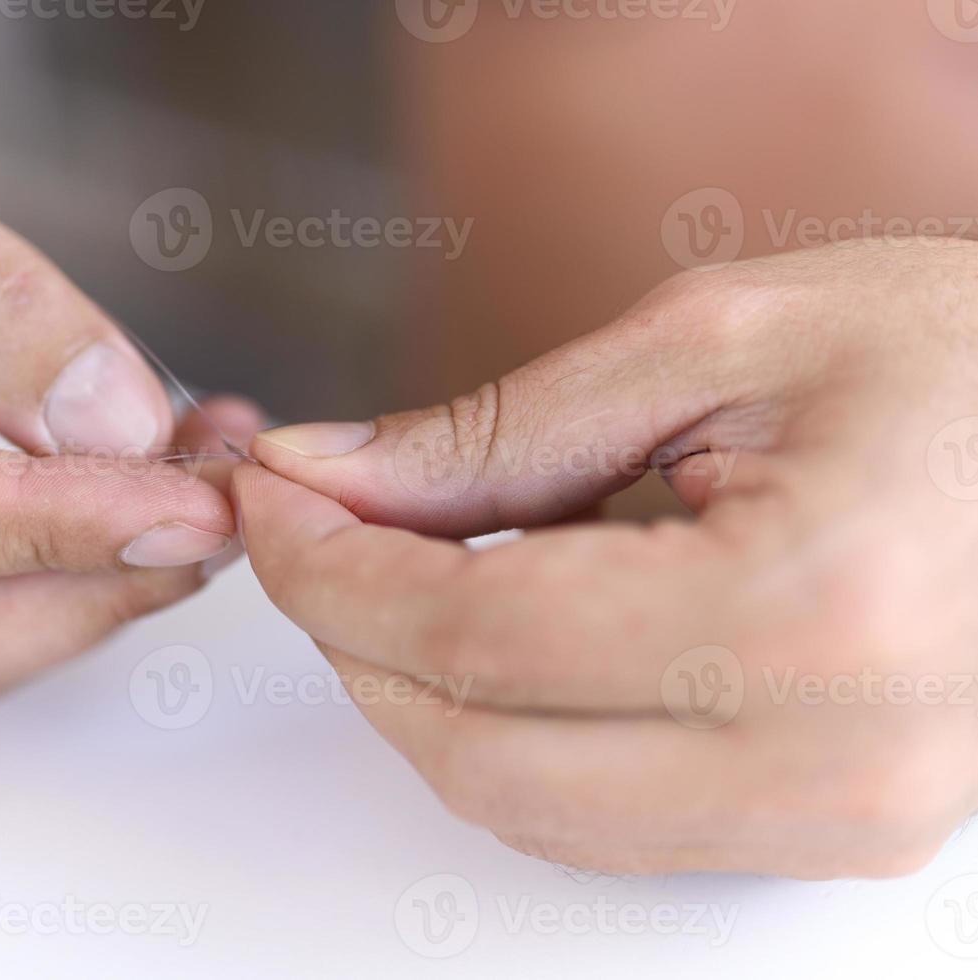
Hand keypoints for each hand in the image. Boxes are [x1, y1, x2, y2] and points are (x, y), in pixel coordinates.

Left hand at [236, 239, 977, 878]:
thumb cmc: (947, 358)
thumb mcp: (709, 344)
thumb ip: (494, 434)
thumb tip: (328, 478)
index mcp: (808, 609)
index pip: (477, 637)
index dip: (332, 575)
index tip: (272, 504)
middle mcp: (833, 755)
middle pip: (479, 750)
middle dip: (354, 642)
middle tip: (310, 534)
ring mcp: (840, 817)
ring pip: (528, 808)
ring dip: (421, 696)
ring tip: (390, 574)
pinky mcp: (833, 831)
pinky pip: (604, 823)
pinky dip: (509, 736)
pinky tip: (489, 639)